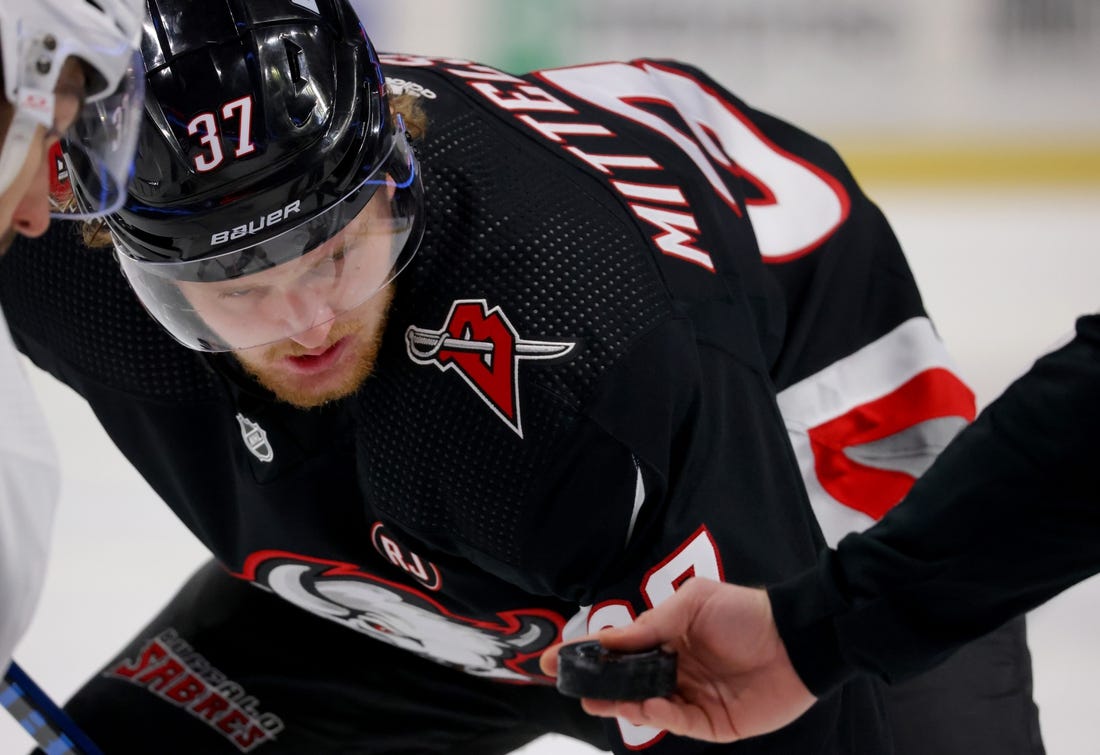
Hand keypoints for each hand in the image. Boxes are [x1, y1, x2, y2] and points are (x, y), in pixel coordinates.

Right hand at [540, 578, 815, 742]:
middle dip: (599, 686)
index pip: (620, 649)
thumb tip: (607, 639)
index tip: (551, 659)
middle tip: (573, 688)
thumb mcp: (691, 605)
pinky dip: (660, 717)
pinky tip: (647, 707)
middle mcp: (676, 669)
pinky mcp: (714, 724)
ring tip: (598, 700)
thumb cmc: (744, 612)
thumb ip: (649, 625)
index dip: (586, 654)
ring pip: (648, 707)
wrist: (797, 640)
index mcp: (669, 638)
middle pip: (628, 683)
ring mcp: (694, 698)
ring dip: (622, 704)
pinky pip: (680, 724)